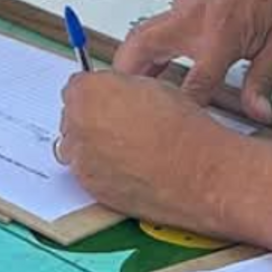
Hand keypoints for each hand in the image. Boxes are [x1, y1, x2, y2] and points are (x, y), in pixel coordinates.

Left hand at [60, 70, 232, 228]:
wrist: (199, 173)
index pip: (76, 86)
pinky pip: (85, 172)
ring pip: (75, 146)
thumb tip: (112, 92)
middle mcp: (79, 124)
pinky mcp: (90, 185)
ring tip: (126, 147)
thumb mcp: (151, 85)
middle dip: (91, 118)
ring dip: (92, 144)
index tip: (105, 99)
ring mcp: (82, 157)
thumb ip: (118, 86)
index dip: (96, 93)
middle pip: (72, 115)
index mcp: (91, 92)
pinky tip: (127, 166)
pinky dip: (99, 169)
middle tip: (120, 125)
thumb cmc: (183, 131)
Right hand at [111, 0, 271, 123]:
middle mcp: (194, 19)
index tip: (173, 130)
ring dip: (132, 61)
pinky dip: (148, 48)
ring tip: (129, 90)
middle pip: (143, 46)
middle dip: (125, 75)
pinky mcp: (182, 1)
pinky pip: (156, 26)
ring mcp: (183, 7)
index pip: (194, 83)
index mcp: (221, 34)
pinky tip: (156, 67)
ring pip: (142, 34)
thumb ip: (262, 81)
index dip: (183, 110)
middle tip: (118, 102)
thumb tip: (258, 114)